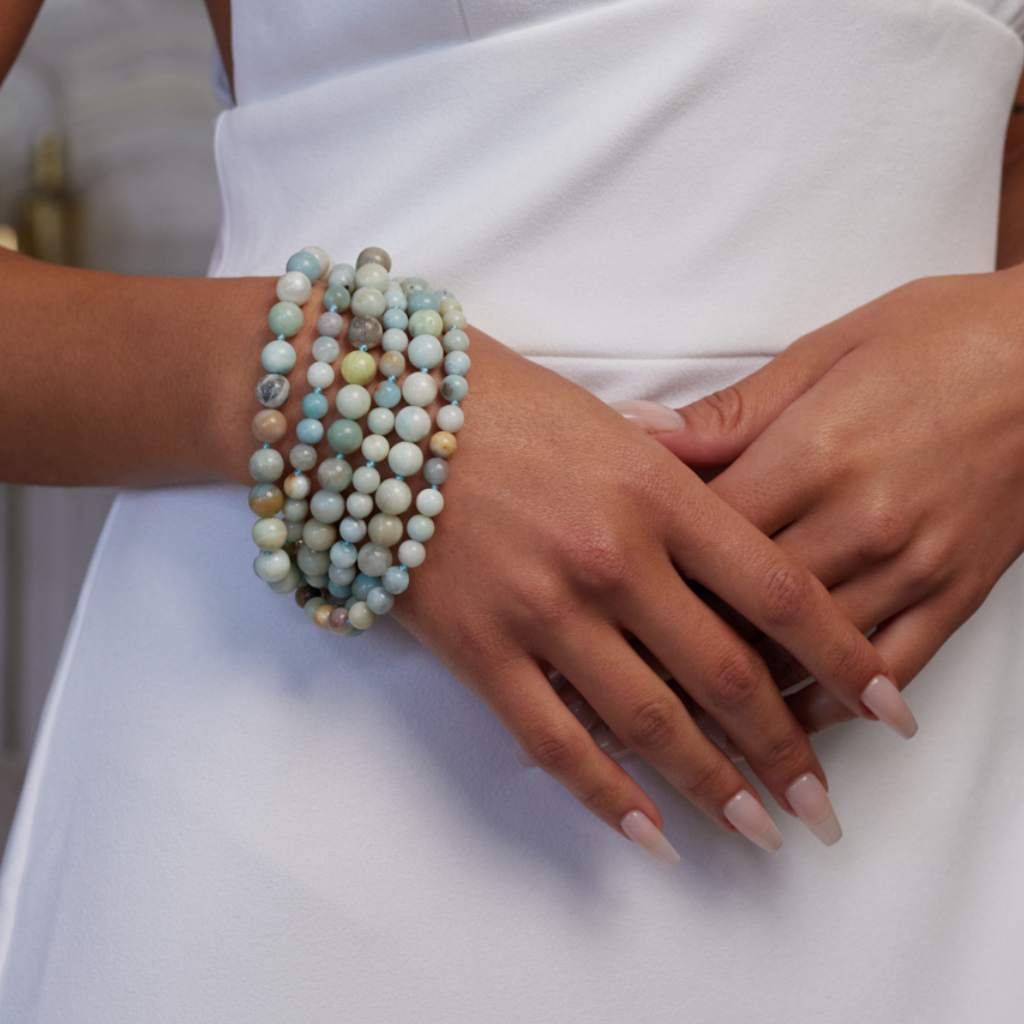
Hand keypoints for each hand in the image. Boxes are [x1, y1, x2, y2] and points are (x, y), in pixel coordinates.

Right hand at [391, 328, 900, 857]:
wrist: (368, 409)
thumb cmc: (491, 400)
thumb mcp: (603, 418)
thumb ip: (671, 471)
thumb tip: (718, 500)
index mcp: (656, 492)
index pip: (780, 592)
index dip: (844, 657)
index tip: (887, 706)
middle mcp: (613, 560)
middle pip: (728, 675)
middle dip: (786, 749)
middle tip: (822, 801)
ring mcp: (544, 612)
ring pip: (652, 723)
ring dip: (715, 788)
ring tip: (759, 829)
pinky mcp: (480, 651)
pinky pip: (555, 743)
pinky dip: (609, 798)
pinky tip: (651, 834)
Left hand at [648, 268, 1023, 734]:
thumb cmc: (938, 338)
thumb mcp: (824, 352)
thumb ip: (729, 414)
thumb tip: (638, 434)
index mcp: (813, 457)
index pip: (702, 542)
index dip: (637, 586)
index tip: (589, 618)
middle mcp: (859, 524)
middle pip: (742, 612)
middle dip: (670, 660)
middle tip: (604, 704)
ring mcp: (912, 568)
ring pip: (806, 659)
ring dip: (737, 707)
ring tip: (672, 745)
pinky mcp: (955, 595)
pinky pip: (888, 673)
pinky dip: (834, 712)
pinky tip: (788, 739)